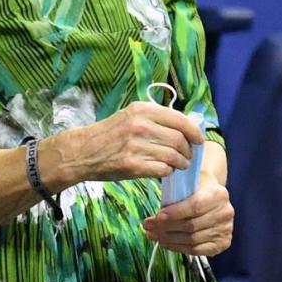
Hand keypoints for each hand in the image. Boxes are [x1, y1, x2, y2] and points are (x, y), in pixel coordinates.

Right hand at [58, 100, 199, 183]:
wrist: (83, 151)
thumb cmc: (109, 134)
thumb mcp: (130, 116)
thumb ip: (155, 119)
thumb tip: (185, 128)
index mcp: (142, 110)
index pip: (180, 120)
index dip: (194, 132)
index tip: (199, 140)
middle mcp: (140, 125)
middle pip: (179, 140)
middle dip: (188, 150)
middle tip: (187, 156)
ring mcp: (136, 146)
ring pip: (174, 156)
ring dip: (181, 163)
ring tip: (178, 165)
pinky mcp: (132, 165)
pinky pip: (162, 169)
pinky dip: (167, 171)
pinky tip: (164, 170)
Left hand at [142, 175, 234, 256]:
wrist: (212, 198)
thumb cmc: (195, 189)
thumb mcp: (188, 181)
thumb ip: (177, 188)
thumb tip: (160, 202)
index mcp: (218, 194)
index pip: (195, 206)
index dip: (175, 213)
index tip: (157, 216)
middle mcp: (225, 213)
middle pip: (191, 226)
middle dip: (166, 228)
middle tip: (147, 226)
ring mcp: (226, 230)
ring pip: (192, 240)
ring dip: (168, 239)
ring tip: (152, 235)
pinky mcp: (223, 243)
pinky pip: (197, 250)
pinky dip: (178, 248)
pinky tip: (165, 243)